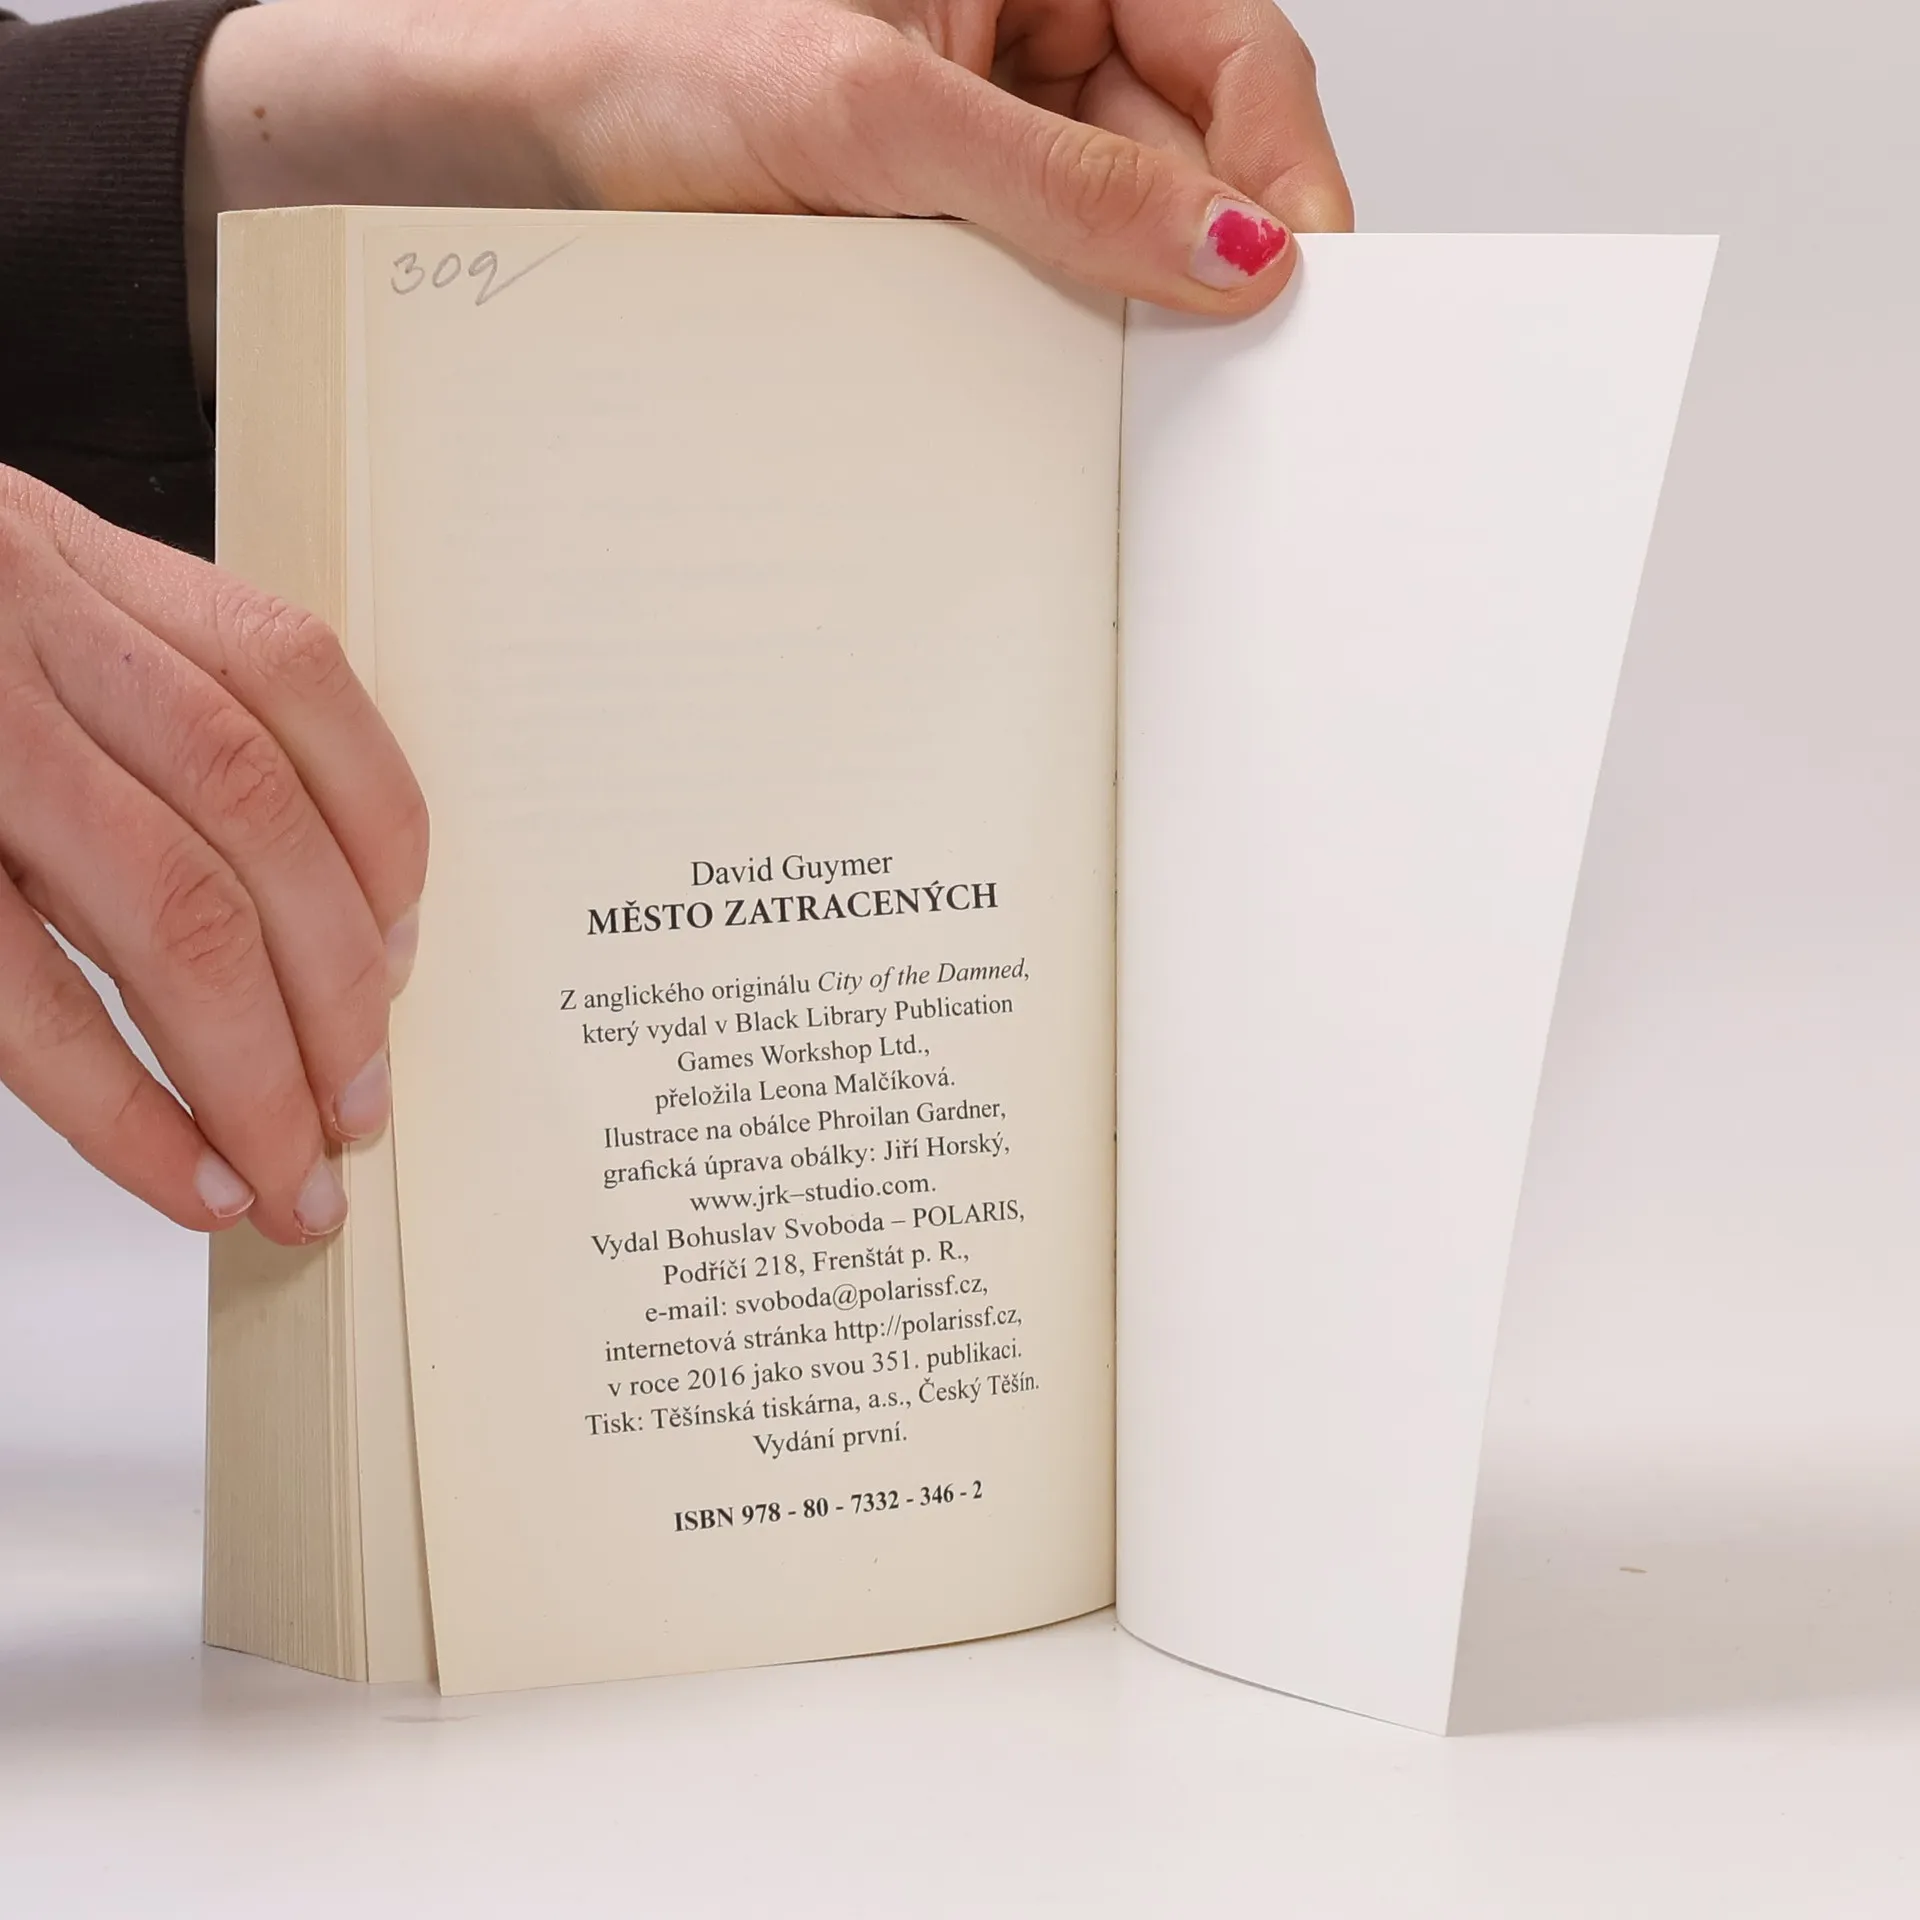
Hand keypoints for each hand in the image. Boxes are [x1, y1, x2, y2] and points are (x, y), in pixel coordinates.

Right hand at [0, 468, 426, 1242]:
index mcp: (68, 565)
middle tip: (355, 1110)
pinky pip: (23, 994)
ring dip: (256, 1063)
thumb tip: (289, 944)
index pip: (294, 682)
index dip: (374, 841)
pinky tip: (176, 1167)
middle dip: (334, 993)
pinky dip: (120, 1102)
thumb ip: (120, 733)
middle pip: (255, 818)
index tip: (396, 967)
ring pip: (174, 905)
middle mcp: (18, 624)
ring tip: (286, 1165)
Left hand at [187, 0, 1350, 378]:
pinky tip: (1059, 388)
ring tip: (1135, 383)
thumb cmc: (645, 72)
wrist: (506, 164)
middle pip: (1190, 147)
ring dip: (1134, 311)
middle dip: (1212, 251)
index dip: (1281, 164)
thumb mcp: (873, 115)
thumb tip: (1226, 249)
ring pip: (1121, 230)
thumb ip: (1064, 181)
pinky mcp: (938, 235)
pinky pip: (1042, 291)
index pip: (1227, 49)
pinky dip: (1061, 348)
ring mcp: (982, 146)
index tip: (1300, 277)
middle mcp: (1020, 41)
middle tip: (1229, 360)